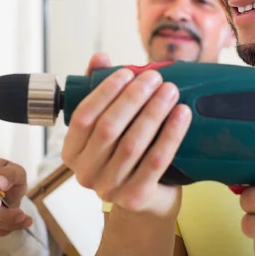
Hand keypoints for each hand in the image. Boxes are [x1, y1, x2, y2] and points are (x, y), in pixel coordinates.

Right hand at [0, 157, 32, 236]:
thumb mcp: (16, 171)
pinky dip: (0, 229)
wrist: (5, 189)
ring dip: (4, 224)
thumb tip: (0, 183)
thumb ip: (10, 174)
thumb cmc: (9, 177)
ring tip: (24, 220)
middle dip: (1, 214)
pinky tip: (15, 225)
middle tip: (22, 215)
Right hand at [61, 52, 191, 217]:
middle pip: (109, 129)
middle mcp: (85, 172)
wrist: (145, 197)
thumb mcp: (108, 120)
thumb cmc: (123, 149)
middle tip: (155, 77)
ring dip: (153, 112)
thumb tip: (99, 58)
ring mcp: (109, 188)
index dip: (105, 92)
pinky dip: (170, 134)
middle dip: (134, 98)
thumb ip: (99, 89)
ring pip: (132, 144)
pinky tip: (182, 114)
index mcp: (72, 151)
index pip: (83, 117)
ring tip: (170, 90)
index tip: (127, 72)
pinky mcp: (136, 197)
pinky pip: (155, 162)